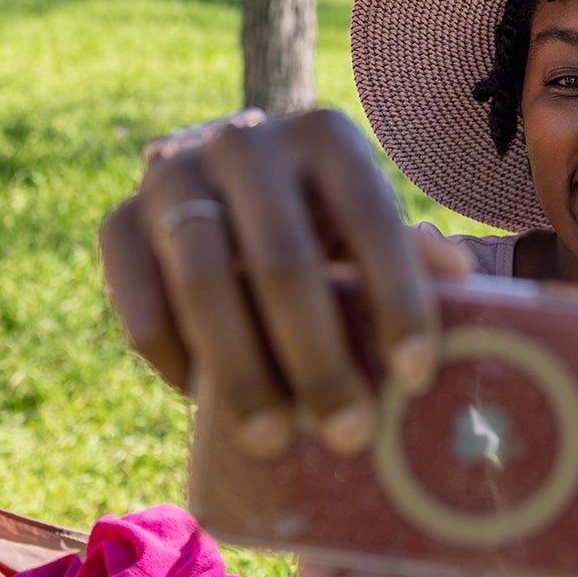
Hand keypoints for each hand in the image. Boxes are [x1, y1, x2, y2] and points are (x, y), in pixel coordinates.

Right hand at [100, 107, 470, 457]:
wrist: (218, 190)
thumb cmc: (318, 223)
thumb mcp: (367, 226)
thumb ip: (409, 254)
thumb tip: (459, 279)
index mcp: (324, 136)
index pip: (370, 215)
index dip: (397, 296)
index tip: (418, 376)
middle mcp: (244, 141)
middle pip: (281, 257)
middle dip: (316, 354)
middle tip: (347, 433)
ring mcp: (172, 176)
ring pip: (202, 279)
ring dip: (241, 369)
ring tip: (275, 440)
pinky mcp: (118, 219)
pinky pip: (139, 300)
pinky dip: (172, 358)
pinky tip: (204, 401)